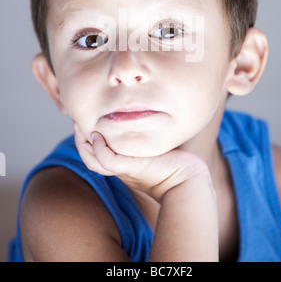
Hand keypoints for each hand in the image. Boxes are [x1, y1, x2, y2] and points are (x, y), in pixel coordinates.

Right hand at [73, 123, 213, 202]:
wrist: (188, 180)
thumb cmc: (175, 162)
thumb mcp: (153, 146)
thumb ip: (142, 138)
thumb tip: (139, 117)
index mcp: (123, 165)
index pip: (95, 154)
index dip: (85, 139)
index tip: (84, 120)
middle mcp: (121, 169)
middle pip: (89, 158)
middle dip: (79, 139)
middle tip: (75, 120)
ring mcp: (125, 169)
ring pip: (93, 160)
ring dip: (83, 143)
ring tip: (80, 124)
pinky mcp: (133, 167)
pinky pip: (108, 160)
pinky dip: (98, 149)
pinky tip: (97, 134)